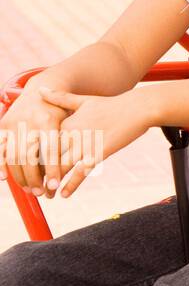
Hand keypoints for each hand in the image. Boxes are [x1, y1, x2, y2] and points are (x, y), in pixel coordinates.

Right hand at [0, 73, 72, 197]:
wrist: (39, 92)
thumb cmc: (60, 112)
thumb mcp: (69, 121)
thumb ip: (70, 140)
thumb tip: (82, 167)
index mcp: (48, 119)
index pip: (49, 149)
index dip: (51, 169)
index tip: (55, 185)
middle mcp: (28, 121)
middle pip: (29, 156)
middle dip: (34, 177)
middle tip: (41, 193)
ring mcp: (13, 124)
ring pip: (14, 155)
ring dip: (20, 176)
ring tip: (30, 189)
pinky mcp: (2, 127)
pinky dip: (1, 164)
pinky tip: (5, 178)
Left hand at [40, 90, 154, 197]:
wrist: (138, 108)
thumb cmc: (112, 104)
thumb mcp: (84, 100)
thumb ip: (61, 97)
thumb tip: (40, 89)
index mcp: (66, 122)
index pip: (41, 143)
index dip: (32, 158)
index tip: (28, 168)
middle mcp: (72, 134)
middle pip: (47, 158)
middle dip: (39, 174)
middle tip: (33, 187)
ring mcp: (85, 144)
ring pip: (60, 167)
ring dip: (51, 183)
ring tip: (46, 195)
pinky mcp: (99, 153)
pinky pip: (81, 172)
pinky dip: (71, 184)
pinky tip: (65, 194)